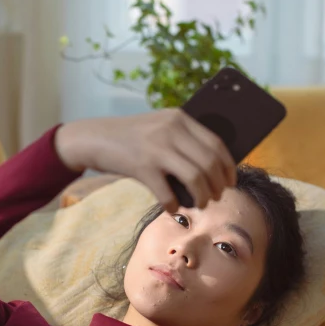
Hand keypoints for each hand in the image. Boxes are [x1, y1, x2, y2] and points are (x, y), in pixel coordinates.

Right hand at [54, 109, 236, 211]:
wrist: (93, 138)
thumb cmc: (130, 138)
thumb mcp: (159, 127)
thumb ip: (182, 139)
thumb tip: (213, 169)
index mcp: (179, 118)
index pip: (216, 143)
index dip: (228, 166)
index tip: (230, 181)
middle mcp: (171, 130)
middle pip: (209, 163)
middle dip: (218, 185)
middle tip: (217, 197)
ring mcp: (156, 148)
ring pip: (196, 178)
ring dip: (203, 196)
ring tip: (200, 204)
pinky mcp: (142, 167)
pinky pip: (168, 193)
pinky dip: (174, 205)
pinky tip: (172, 207)